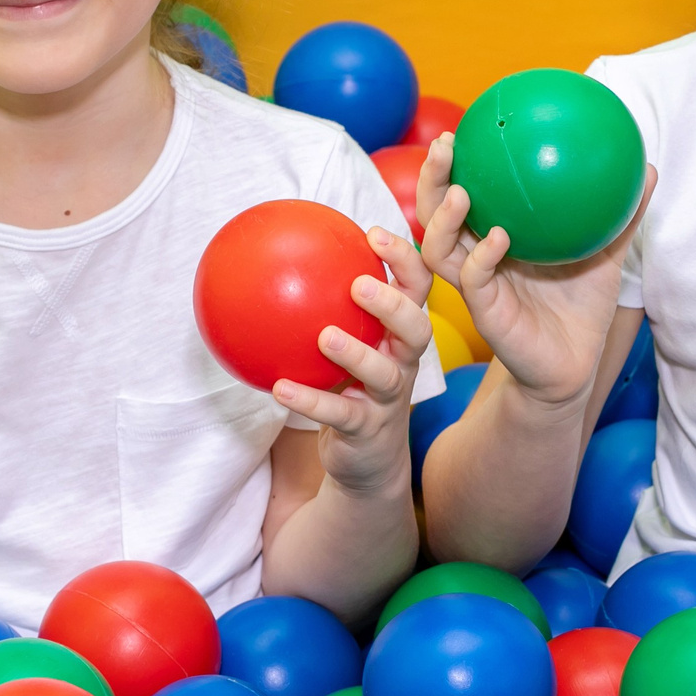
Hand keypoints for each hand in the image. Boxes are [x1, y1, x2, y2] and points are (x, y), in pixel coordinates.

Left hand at [272, 226, 435, 497]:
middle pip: (416, 329)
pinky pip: (340, 414)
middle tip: (359, 285)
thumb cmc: (352, 389)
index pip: (417, 290)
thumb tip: (278, 258)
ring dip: (356, 353)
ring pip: (384, 374)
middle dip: (393, 304)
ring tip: (325, 336)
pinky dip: (310, 401)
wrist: (368, 460)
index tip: (373, 234)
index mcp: (400, 336)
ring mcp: (389, 399)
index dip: (405, 261)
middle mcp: (404, 363)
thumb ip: (327, 308)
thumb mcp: (348, 346)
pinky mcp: (368, 430)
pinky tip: (279, 388)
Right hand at [413, 132, 652, 409]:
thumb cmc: (582, 307)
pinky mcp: (485, 314)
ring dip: (442, 219)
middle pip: (434, 213)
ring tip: (461, 192)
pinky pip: (474, 281)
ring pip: (438, 248)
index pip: (460, 192)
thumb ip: (620, 215)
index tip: (463, 126)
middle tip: (445, 147)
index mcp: (494, 236)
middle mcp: (475, 257)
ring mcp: (476, 286)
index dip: (453, 163)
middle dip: (431, 180)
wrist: (577, 364)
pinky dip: (482, 258)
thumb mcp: (606, 255)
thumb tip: (648, 167)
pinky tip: (499, 238)